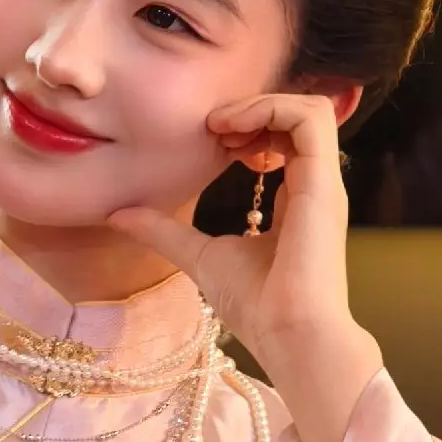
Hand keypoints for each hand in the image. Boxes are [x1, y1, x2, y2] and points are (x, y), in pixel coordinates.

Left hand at [105, 91, 383, 441]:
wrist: (290, 335)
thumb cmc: (256, 306)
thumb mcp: (197, 255)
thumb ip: (163, 232)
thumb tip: (118, 214)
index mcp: (295, 199)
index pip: (283, 139)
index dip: (248, 127)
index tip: (212, 141)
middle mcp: (313, 186)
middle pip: (295, 117)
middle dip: (252, 109)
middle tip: (213, 129)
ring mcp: (322, 182)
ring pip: (309, 109)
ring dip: (261, 105)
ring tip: (223, 127)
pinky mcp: (323, 182)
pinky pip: (311, 119)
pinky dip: (271, 111)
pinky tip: (234, 132)